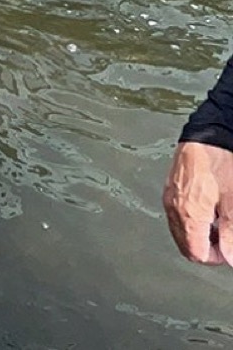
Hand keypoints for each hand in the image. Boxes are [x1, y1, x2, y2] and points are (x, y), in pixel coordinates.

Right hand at [163, 142, 232, 264]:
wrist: (206, 136)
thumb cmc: (220, 164)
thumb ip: (230, 233)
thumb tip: (230, 258)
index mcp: (188, 214)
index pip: (196, 253)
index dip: (216, 257)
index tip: (229, 247)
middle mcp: (173, 208)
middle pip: (186, 246)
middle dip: (207, 248)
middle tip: (225, 238)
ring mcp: (169, 198)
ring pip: (180, 233)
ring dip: (199, 236)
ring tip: (219, 224)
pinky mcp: (169, 190)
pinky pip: (177, 217)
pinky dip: (191, 223)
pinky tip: (208, 212)